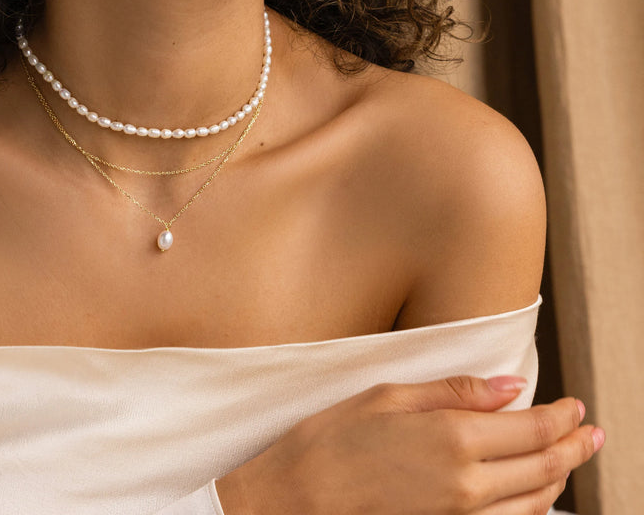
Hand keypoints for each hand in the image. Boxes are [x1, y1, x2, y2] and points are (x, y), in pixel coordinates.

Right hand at [215, 376, 602, 513]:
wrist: (297, 499)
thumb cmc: (332, 439)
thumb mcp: (388, 397)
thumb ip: (454, 392)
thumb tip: (510, 386)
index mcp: (452, 438)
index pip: (531, 427)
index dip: (562, 416)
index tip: (576, 405)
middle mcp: (468, 484)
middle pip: (543, 468)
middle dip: (573, 447)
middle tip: (591, 432)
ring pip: (534, 504)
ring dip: (560, 479)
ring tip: (570, 459)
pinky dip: (532, 509)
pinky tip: (534, 496)